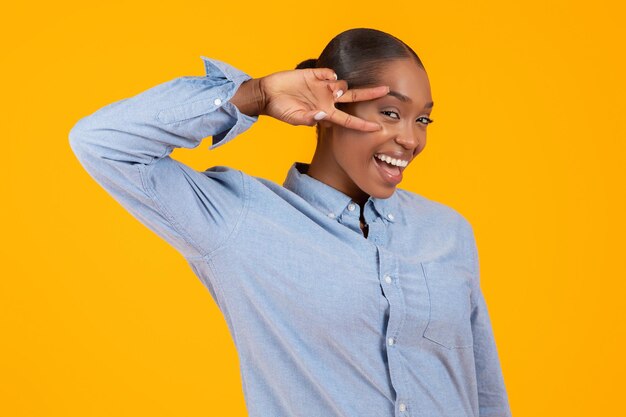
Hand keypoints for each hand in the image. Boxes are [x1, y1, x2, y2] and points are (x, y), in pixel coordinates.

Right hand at [258, 67, 388, 131]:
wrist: (268, 94)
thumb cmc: (280, 110)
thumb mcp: (294, 118)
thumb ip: (309, 118)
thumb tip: (322, 115)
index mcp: (325, 113)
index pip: (348, 120)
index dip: (363, 124)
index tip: (378, 127)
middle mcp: (328, 100)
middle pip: (354, 97)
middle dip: (370, 94)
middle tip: (387, 90)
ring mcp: (323, 87)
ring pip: (343, 85)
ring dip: (340, 87)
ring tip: (330, 89)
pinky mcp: (315, 74)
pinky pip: (329, 73)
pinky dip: (329, 74)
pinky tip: (321, 78)